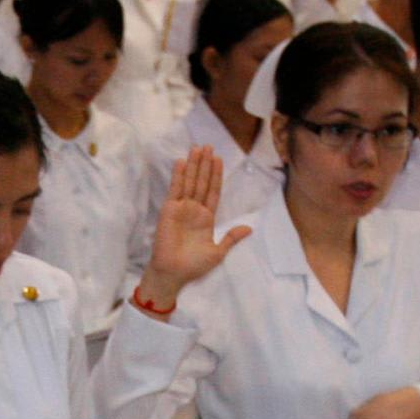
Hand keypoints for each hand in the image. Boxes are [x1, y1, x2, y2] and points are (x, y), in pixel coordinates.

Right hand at [138, 146, 251, 300]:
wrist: (173, 273)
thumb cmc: (194, 265)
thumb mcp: (218, 252)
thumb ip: (231, 237)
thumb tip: (249, 228)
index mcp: (206, 218)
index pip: (213, 191)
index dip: (216, 175)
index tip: (219, 159)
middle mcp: (194, 209)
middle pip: (201, 182)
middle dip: (205, 164)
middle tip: (208, 145)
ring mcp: (181, 208)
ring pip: (190, 182)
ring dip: (193, 165)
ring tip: (197, 148)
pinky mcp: (169, 209)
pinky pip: (175, 189)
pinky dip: (178, 175)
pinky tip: (181, 162)